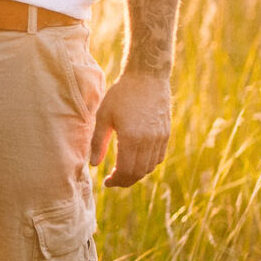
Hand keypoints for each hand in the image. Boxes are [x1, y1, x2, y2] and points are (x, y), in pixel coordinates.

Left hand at [90, 71, 171, 187]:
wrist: (147, 78)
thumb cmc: (121, 94)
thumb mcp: (103, 116)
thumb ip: (98, 142)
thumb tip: (94, 165)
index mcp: (131, 138)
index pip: (126, 171)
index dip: (116, 181)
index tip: (106, 182)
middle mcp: (149, 141)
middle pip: (138, 172)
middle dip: (125, 181)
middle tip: (112, 180)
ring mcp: (160, 138)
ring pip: (150, 167)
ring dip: (136, 174)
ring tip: (122, 171)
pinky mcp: (166, 133)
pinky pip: (158, 157)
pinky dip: (147, 164)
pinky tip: (136, 161)